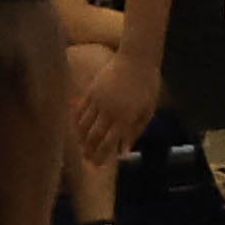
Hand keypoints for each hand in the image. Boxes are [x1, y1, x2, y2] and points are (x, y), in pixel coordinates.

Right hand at [73, 48, 158, 167]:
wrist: (137, 58)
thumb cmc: (148, 84)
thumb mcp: (148, 110)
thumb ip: (136, 131)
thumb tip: (124, 151)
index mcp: (125, 118)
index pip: (108, 144)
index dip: (101, 156)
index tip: (97, 166)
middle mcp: (109, 112)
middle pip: (93, 137)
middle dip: (89, 151)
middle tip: (88, 160)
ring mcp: (98, 101)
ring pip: (84, 126)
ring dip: (82, 139)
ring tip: (83, 147)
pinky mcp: (91, 91)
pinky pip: (80, 111)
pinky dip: (77, 123)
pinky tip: (78, 129)